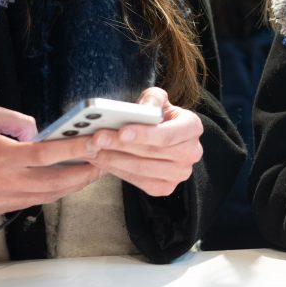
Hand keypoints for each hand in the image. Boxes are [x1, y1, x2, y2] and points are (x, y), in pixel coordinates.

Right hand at [0, 105, 100, 214]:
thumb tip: (43, 132)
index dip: (76, 150)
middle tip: (104, 160)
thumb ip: (18, 120)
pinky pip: (33, 201)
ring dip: (72, 185)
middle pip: (55, 183)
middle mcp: (1, 182)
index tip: (97, 143)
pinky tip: (65, 179)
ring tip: (91, 170)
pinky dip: (52, 191)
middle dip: (84, 173)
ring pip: (47, 196)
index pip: (47, 154)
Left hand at [83, 87, 203, 196]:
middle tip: (95, 139)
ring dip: (113, 159)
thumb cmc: (158, 115)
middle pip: (152, 152)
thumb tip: (146, 108)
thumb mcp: (157, 99)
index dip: (145, 134)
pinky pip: (138, 182)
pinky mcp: (166, 187)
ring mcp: (180, 173)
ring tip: (92, 149)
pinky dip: (117, 171)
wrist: (161, 135)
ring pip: (142, 169)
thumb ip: (152, 99)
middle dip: (120, 145)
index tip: (121, 131)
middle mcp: (192, 152)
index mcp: (192, 127)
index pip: (168, 134)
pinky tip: (101, 160)